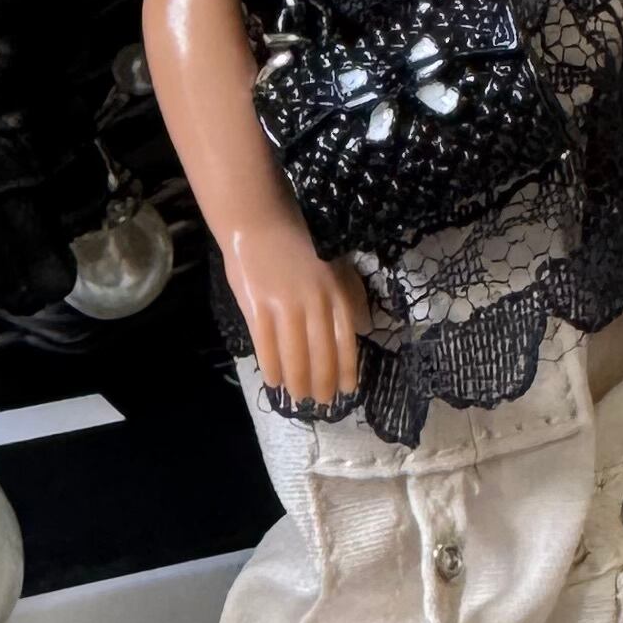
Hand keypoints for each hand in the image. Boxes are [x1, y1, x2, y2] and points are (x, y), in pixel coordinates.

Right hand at [225, 217, 368, 409]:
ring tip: (298, 397)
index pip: (345, 341)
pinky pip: (266, 346)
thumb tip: (364, 326)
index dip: (346, 369)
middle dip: (322, 383)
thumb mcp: (334, 265)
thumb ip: (348, 295)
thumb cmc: (299, 241)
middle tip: (321, 401)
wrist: (260, 221)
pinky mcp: (258, 307)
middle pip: (321, 354)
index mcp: (336, 292)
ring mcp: (285, 306)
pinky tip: (275, 381)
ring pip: (295, 356)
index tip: (346, 390)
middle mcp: (315, 303)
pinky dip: (272, 367)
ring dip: (298, 382)